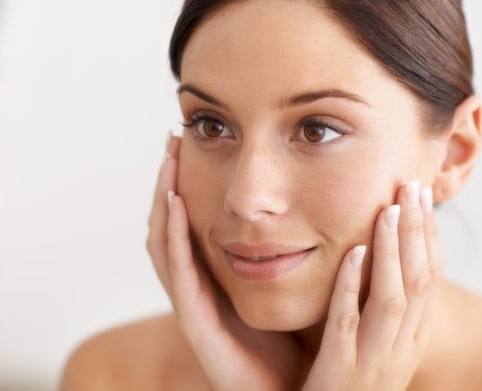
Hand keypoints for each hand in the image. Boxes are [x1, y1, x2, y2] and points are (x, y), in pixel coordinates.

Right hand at [147, 134, 441, 390]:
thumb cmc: (294, 341)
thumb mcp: (294, 285)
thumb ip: (297, 247)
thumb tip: (319, 201)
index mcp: (216, 277)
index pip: (191, 221)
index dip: (188, 182)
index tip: (193, 141)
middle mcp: (198, 287)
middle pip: (169, 225)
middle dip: (166, 181)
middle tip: (173, 139)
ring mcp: (192, 304)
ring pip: (163, 242)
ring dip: (163, 200)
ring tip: (168, 162)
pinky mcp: (196, 321)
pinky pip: (178, 272)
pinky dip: (174, 236)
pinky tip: (177, 205)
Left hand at [303, 180, 442, 389]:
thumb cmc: (346, 388)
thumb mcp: (376, 350)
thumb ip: (380, 312)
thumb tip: (382, 259)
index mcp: (412, 342)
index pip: (430, 281)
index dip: (429, 237)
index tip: (423, 196)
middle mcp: (400, 351)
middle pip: (419, 282)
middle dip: (418, 231)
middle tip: (413, 185)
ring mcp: (372, 362)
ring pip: (393, 298)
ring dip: (394, 251)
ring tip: (389, 209)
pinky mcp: (339, 373)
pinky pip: (348, 321)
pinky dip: (352, 284)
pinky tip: (354, 251)